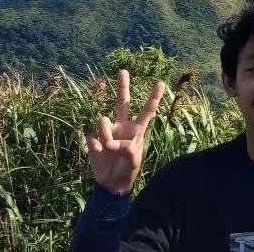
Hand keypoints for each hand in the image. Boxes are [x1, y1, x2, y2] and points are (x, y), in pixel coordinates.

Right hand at [86, 69, 165, 194]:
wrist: (112, 183)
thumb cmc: (128, 170)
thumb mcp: (134, 161)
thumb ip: (126, 149)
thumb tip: (109, 142)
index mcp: (137, 129)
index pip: (147, 111)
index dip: (153, 97)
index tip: (160, 82)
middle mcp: (122, 126)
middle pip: (122, 102)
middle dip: (122, 86)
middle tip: (123, 70)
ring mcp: (107, 131)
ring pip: (103, 121)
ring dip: (105, 134)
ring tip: (109, 149)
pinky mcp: (94, 140)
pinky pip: (92, 137)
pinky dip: (95, 146)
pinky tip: (99, 153)